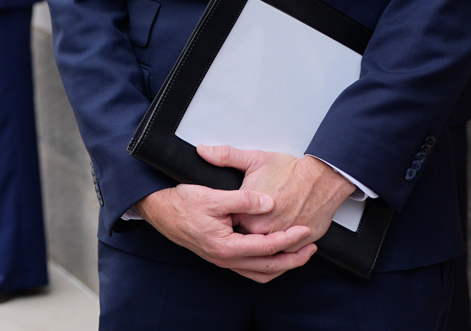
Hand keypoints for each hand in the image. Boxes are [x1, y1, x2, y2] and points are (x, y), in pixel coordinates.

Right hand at [134, 184, 315, 282]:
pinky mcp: (220, 257)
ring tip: (299, 253)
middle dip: (294, 258)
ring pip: (260, 273)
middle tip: (311, 247)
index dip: (290, 239)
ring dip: (282, 265)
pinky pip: (250, 270)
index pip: (267, 247)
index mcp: (225, 246)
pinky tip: (274, 254)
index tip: (305, 230)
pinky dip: (267, 265)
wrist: (159, 210)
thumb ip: (242, 199)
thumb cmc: (181, 202)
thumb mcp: (212, 196)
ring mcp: (222, 261)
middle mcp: (225, 259)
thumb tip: (268, 202)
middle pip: (269, 267)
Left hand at [203, 145, 354, 245]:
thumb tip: (203, 151)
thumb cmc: (290, 170)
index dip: (228, 218)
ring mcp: (282, 238)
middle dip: (244, 230)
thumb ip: (225, 156)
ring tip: (261, 227)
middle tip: (248, 219)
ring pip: (266, 246)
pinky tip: (277, 234)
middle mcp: (264, 230)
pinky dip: (282, 245)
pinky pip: (286, 251)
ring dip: (263, 240)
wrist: (322, 179)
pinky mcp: (299, 242)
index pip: (228, 224)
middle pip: (246, 237)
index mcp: (248, 214)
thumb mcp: (253, 160)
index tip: (227, 213)